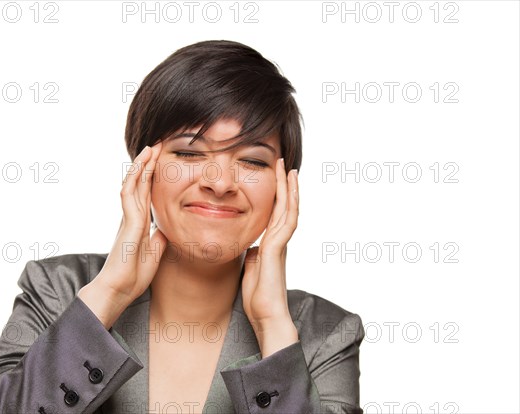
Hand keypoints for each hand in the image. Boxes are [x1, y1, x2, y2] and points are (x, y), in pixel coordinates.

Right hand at [78, 142, 167, 327]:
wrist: (119, 290)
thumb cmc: (133, 275)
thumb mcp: (155, 252)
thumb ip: (158, 237)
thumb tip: (166, 227)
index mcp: (138, 223)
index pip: (146, 193)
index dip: (152, 176)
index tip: (160, 161)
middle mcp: (131, 217)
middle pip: (139, 184)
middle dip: (147, 164)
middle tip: (156, 146)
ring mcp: (128, 220)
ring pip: (132, 186)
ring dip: (140, 167)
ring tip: (149, 149)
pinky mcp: (127, 226)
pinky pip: (128, 198)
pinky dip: (133, 182)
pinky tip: (138, 169)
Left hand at [241, 158, 299, 356]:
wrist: (266, 317)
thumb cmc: (258, 299)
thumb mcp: (249, 270)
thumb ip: (251, 256)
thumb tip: (249, 248)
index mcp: (271, 246)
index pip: (275, 215)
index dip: (276, 196)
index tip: (275, 179)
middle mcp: (279, 242)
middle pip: (284, 207)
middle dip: (284, 186)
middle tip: (284, 165)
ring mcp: (280, 245)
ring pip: (288, 210)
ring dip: (289, 189)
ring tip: (289, 169)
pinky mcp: (277, 249)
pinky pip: (287, 221)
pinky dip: (289, 203)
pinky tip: (289, 189)